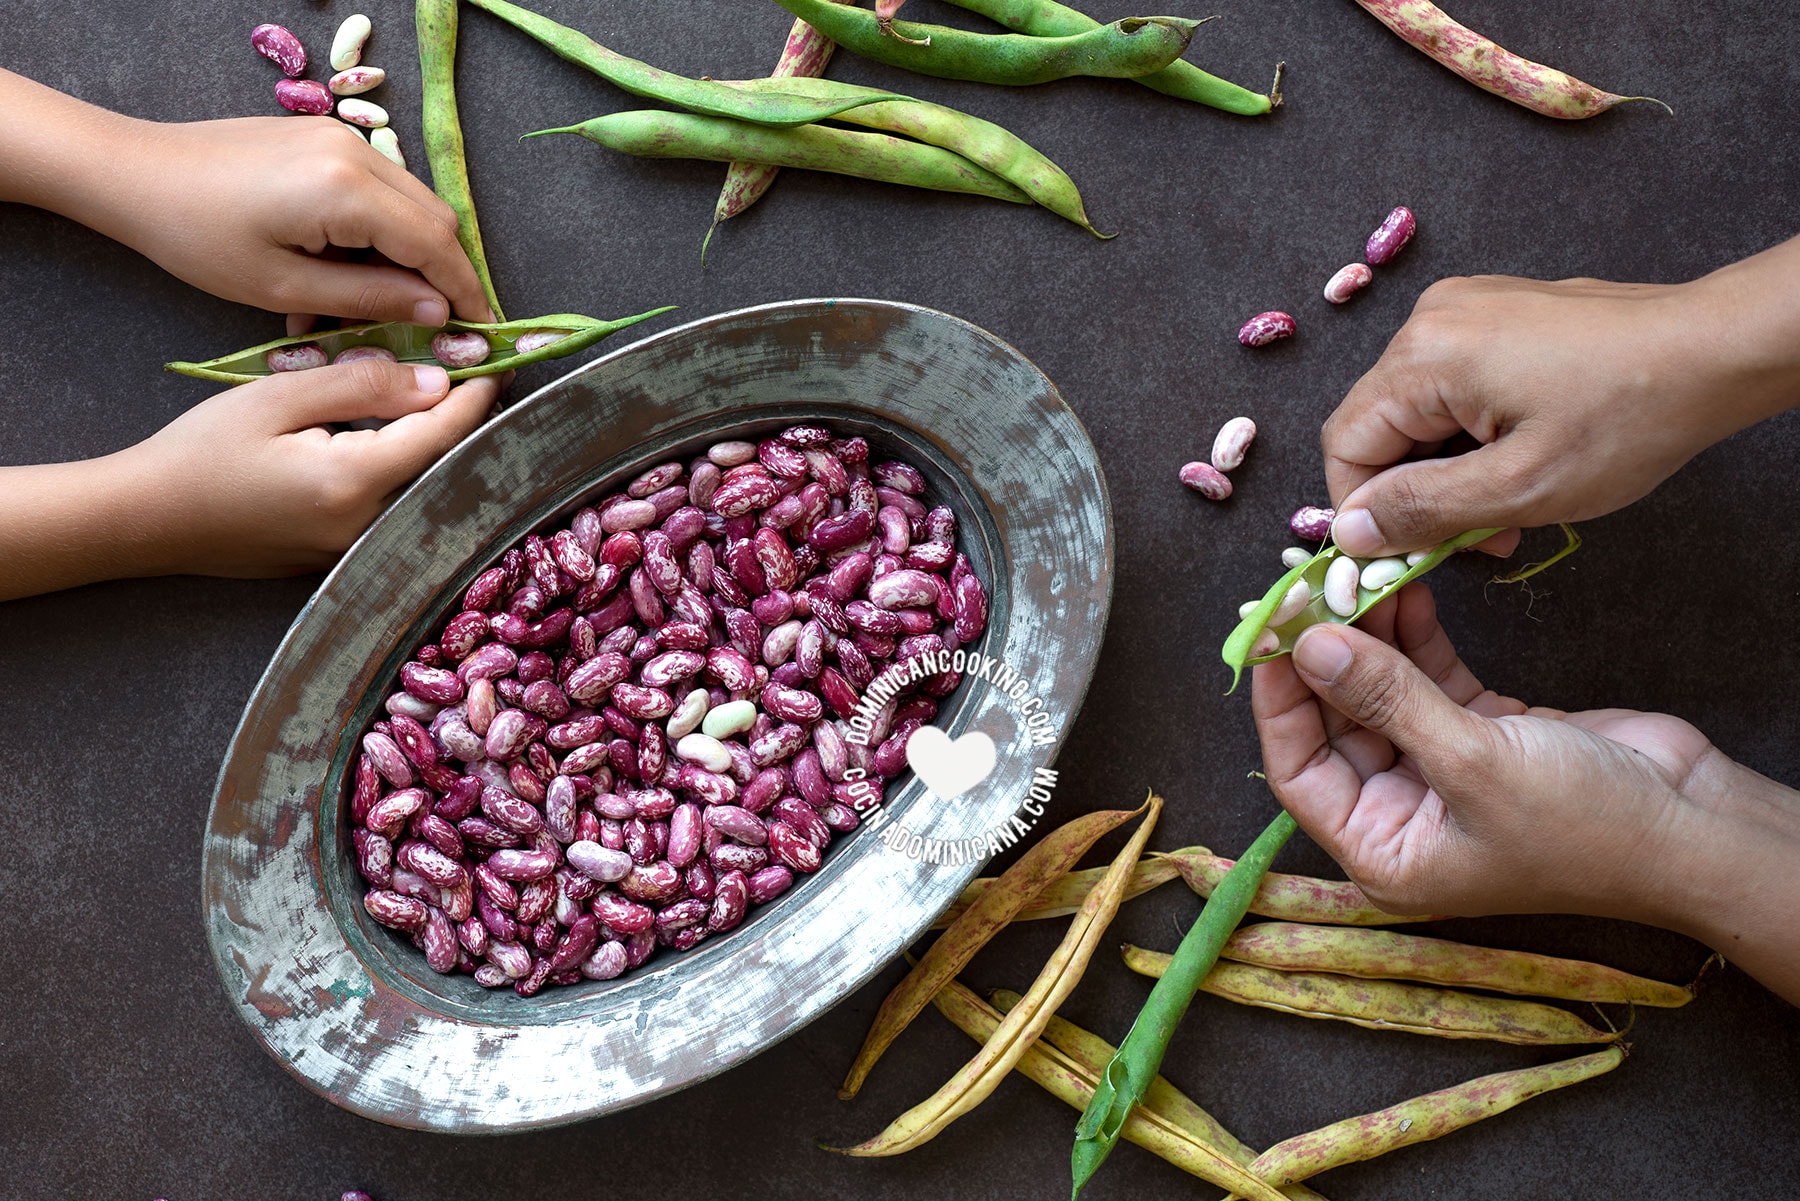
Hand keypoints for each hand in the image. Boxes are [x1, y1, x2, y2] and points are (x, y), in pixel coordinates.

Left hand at [100, 116, 490, 327]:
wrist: (135, 172)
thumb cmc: (198, 238)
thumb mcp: (284, 287)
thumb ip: (370, 298)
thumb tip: (436, 313)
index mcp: (347, 190)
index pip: (436, 245)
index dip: (465, 292)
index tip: (482, 332)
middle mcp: (356, 152)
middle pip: (436, 219)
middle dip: (444, 274)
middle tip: (437, 325)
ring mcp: (341, 138)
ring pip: (411, 203)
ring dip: (409, 254)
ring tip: (376, 302)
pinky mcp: (325, 138)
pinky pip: (378, 189)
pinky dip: (379, 231)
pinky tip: (346, 268)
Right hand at [115, 360, 498, 577]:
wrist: (149, 519)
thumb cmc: (202, 452)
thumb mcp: (278, 398)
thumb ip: (361, 385)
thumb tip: (434, 379)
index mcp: (353, 482)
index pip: (442, 434)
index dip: (475, 395)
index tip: (495, 361)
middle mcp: (368, 526)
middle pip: (446, 468)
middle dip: (467, 421)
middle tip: (477, 374)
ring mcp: (358, 550)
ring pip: (426, 491)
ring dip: (443, 449)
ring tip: (448, 401)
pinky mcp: (344, 557)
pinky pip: (398, 510)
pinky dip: (413, 474)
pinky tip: (407, 441)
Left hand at [1250, 582, 1799, 1001]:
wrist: (1695, 823)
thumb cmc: (1586, 825)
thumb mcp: (1471, 761)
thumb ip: (1386, 698)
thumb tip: (1310, 646)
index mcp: (1383, 852)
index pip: (1298, 771)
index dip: (1279, 700)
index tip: (1271, 631)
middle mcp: (1402, 816)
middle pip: (1336, 724)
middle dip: (1323, 657)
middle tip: (1308, 588)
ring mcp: (1441, 772)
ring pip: (1380, 693)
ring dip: (1368, 636)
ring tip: (1353, 574)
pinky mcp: (1483, 734)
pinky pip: (1427, 679)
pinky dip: (1413, 637)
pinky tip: (1399, 590)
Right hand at [1323, 240, 1799, 558]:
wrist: (1717, 350)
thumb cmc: (1630, 415)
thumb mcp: (1519, 487)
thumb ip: (1421, 511)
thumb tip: (1348, 530)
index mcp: (1424, 355)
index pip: (1344, 443)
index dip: (1364, 508)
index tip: (1409, 550)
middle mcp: (1430, 318)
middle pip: (1379, 426)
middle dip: (1417, 491)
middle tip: (1477, 538)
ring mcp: (1464, 308)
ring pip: (1417, 411)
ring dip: (1448, 468)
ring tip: (1509, 506)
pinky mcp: (1496, 312)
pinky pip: (1451, 385)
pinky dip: (1471, 433)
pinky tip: (1520, 458)